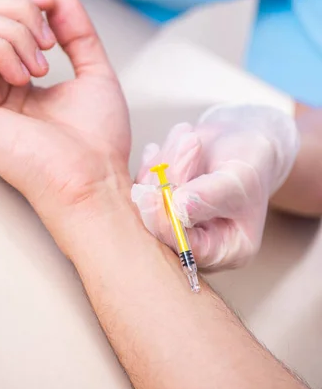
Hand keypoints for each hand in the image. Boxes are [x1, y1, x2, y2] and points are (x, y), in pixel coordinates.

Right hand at [0, 0, 130, 252]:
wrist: (95, 178)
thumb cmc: (97, 140)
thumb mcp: (94, 70)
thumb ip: (76, 31)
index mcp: (13, 76)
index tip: (52, 6)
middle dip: (18, 10)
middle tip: (47, 41)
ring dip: (14, 31)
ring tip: (40, 67)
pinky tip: (24, 76)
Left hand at [132, 105, 298, 269]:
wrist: (239, 141)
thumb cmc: (249, 163)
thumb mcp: (239, 178)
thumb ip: (211, 195)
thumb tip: (178, 208)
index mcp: (223, 251)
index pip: (186, 250)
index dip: (167, 222)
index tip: (159, 190)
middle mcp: (193, 245)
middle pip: (159, 224)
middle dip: (170, 177)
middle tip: (191, 140)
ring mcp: (170, 225)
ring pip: (147, 200)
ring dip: (165, 161)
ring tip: (190, 137)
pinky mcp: (154, 205)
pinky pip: (139, 185)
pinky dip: (154, 159)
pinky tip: (175, 142)